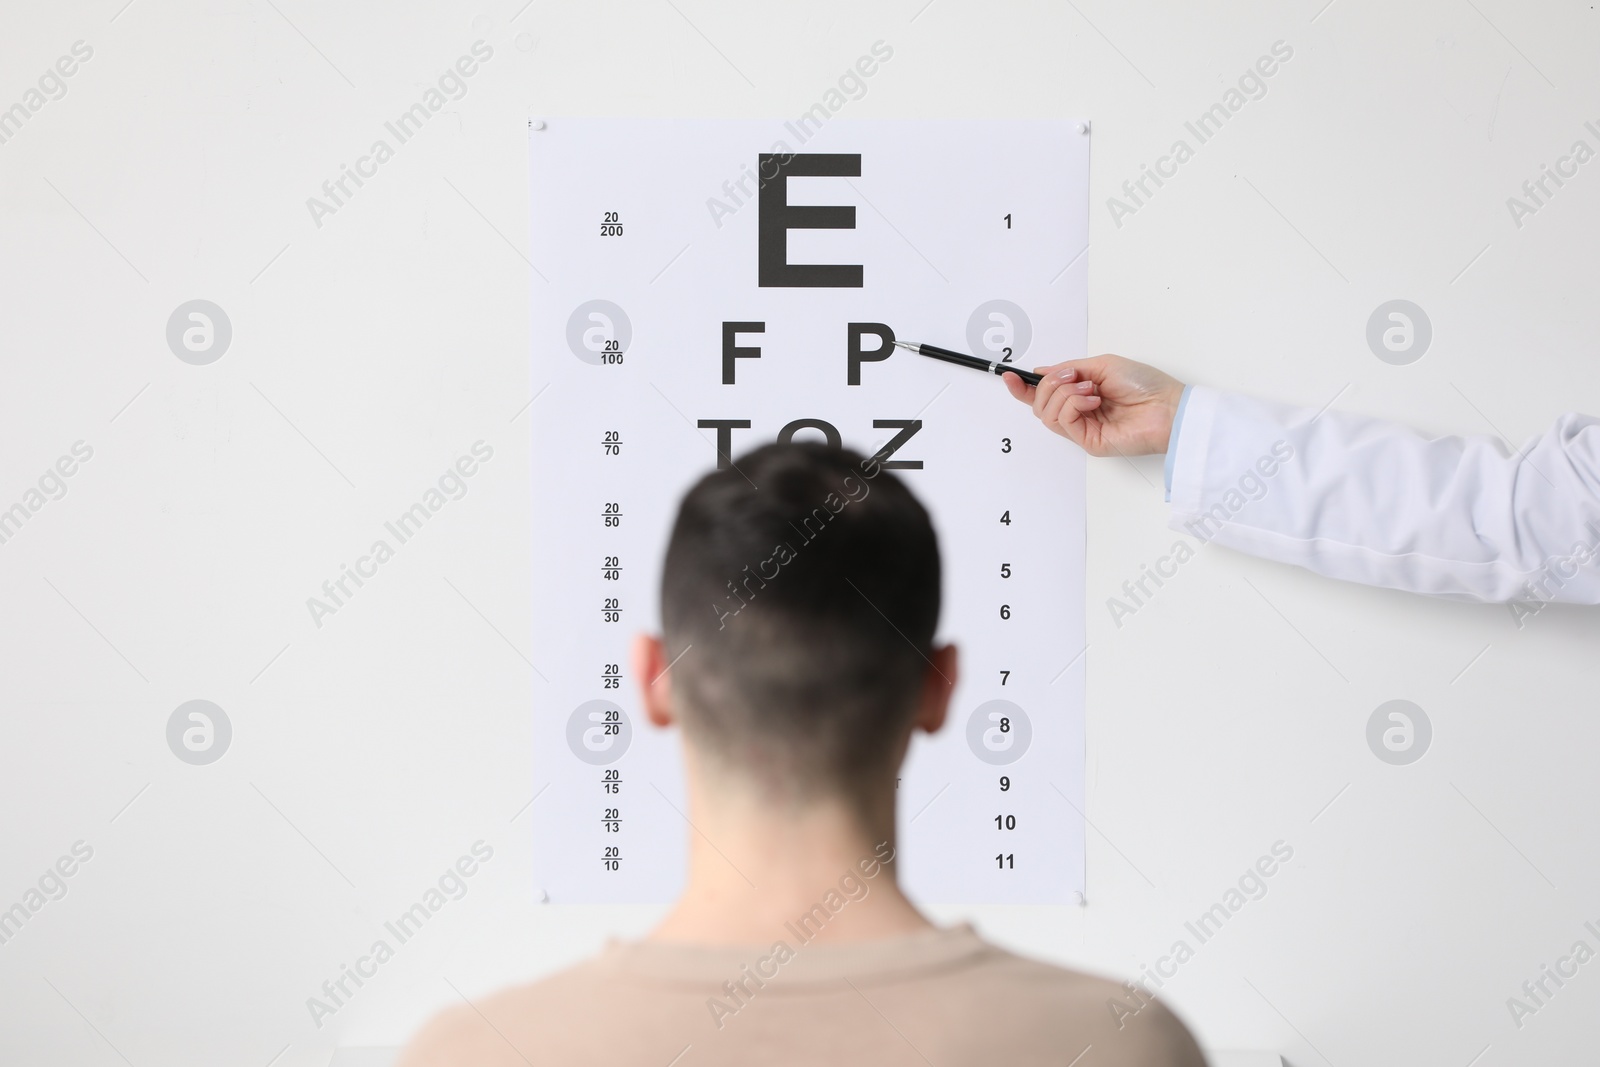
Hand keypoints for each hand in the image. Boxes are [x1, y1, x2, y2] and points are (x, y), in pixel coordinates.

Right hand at [1002, 355, 1185, 456]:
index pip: (1045, 395)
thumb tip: (1043, 371)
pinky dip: (1073, 404)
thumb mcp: (1103, 364)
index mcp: (1082, 394)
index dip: (1023, 387)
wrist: (1168, 407)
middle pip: (1040, 404)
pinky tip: (1093, 400)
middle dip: (1049, 385)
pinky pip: (1062, 420)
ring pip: (1046, 413)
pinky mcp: (1088, 441)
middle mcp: (1079, 412)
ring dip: (1063, 394)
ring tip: (1090, 388)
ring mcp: (1083, 428)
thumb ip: (1070, 368)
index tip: (1009, 376)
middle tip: (1072, 376)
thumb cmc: (1145, 385)